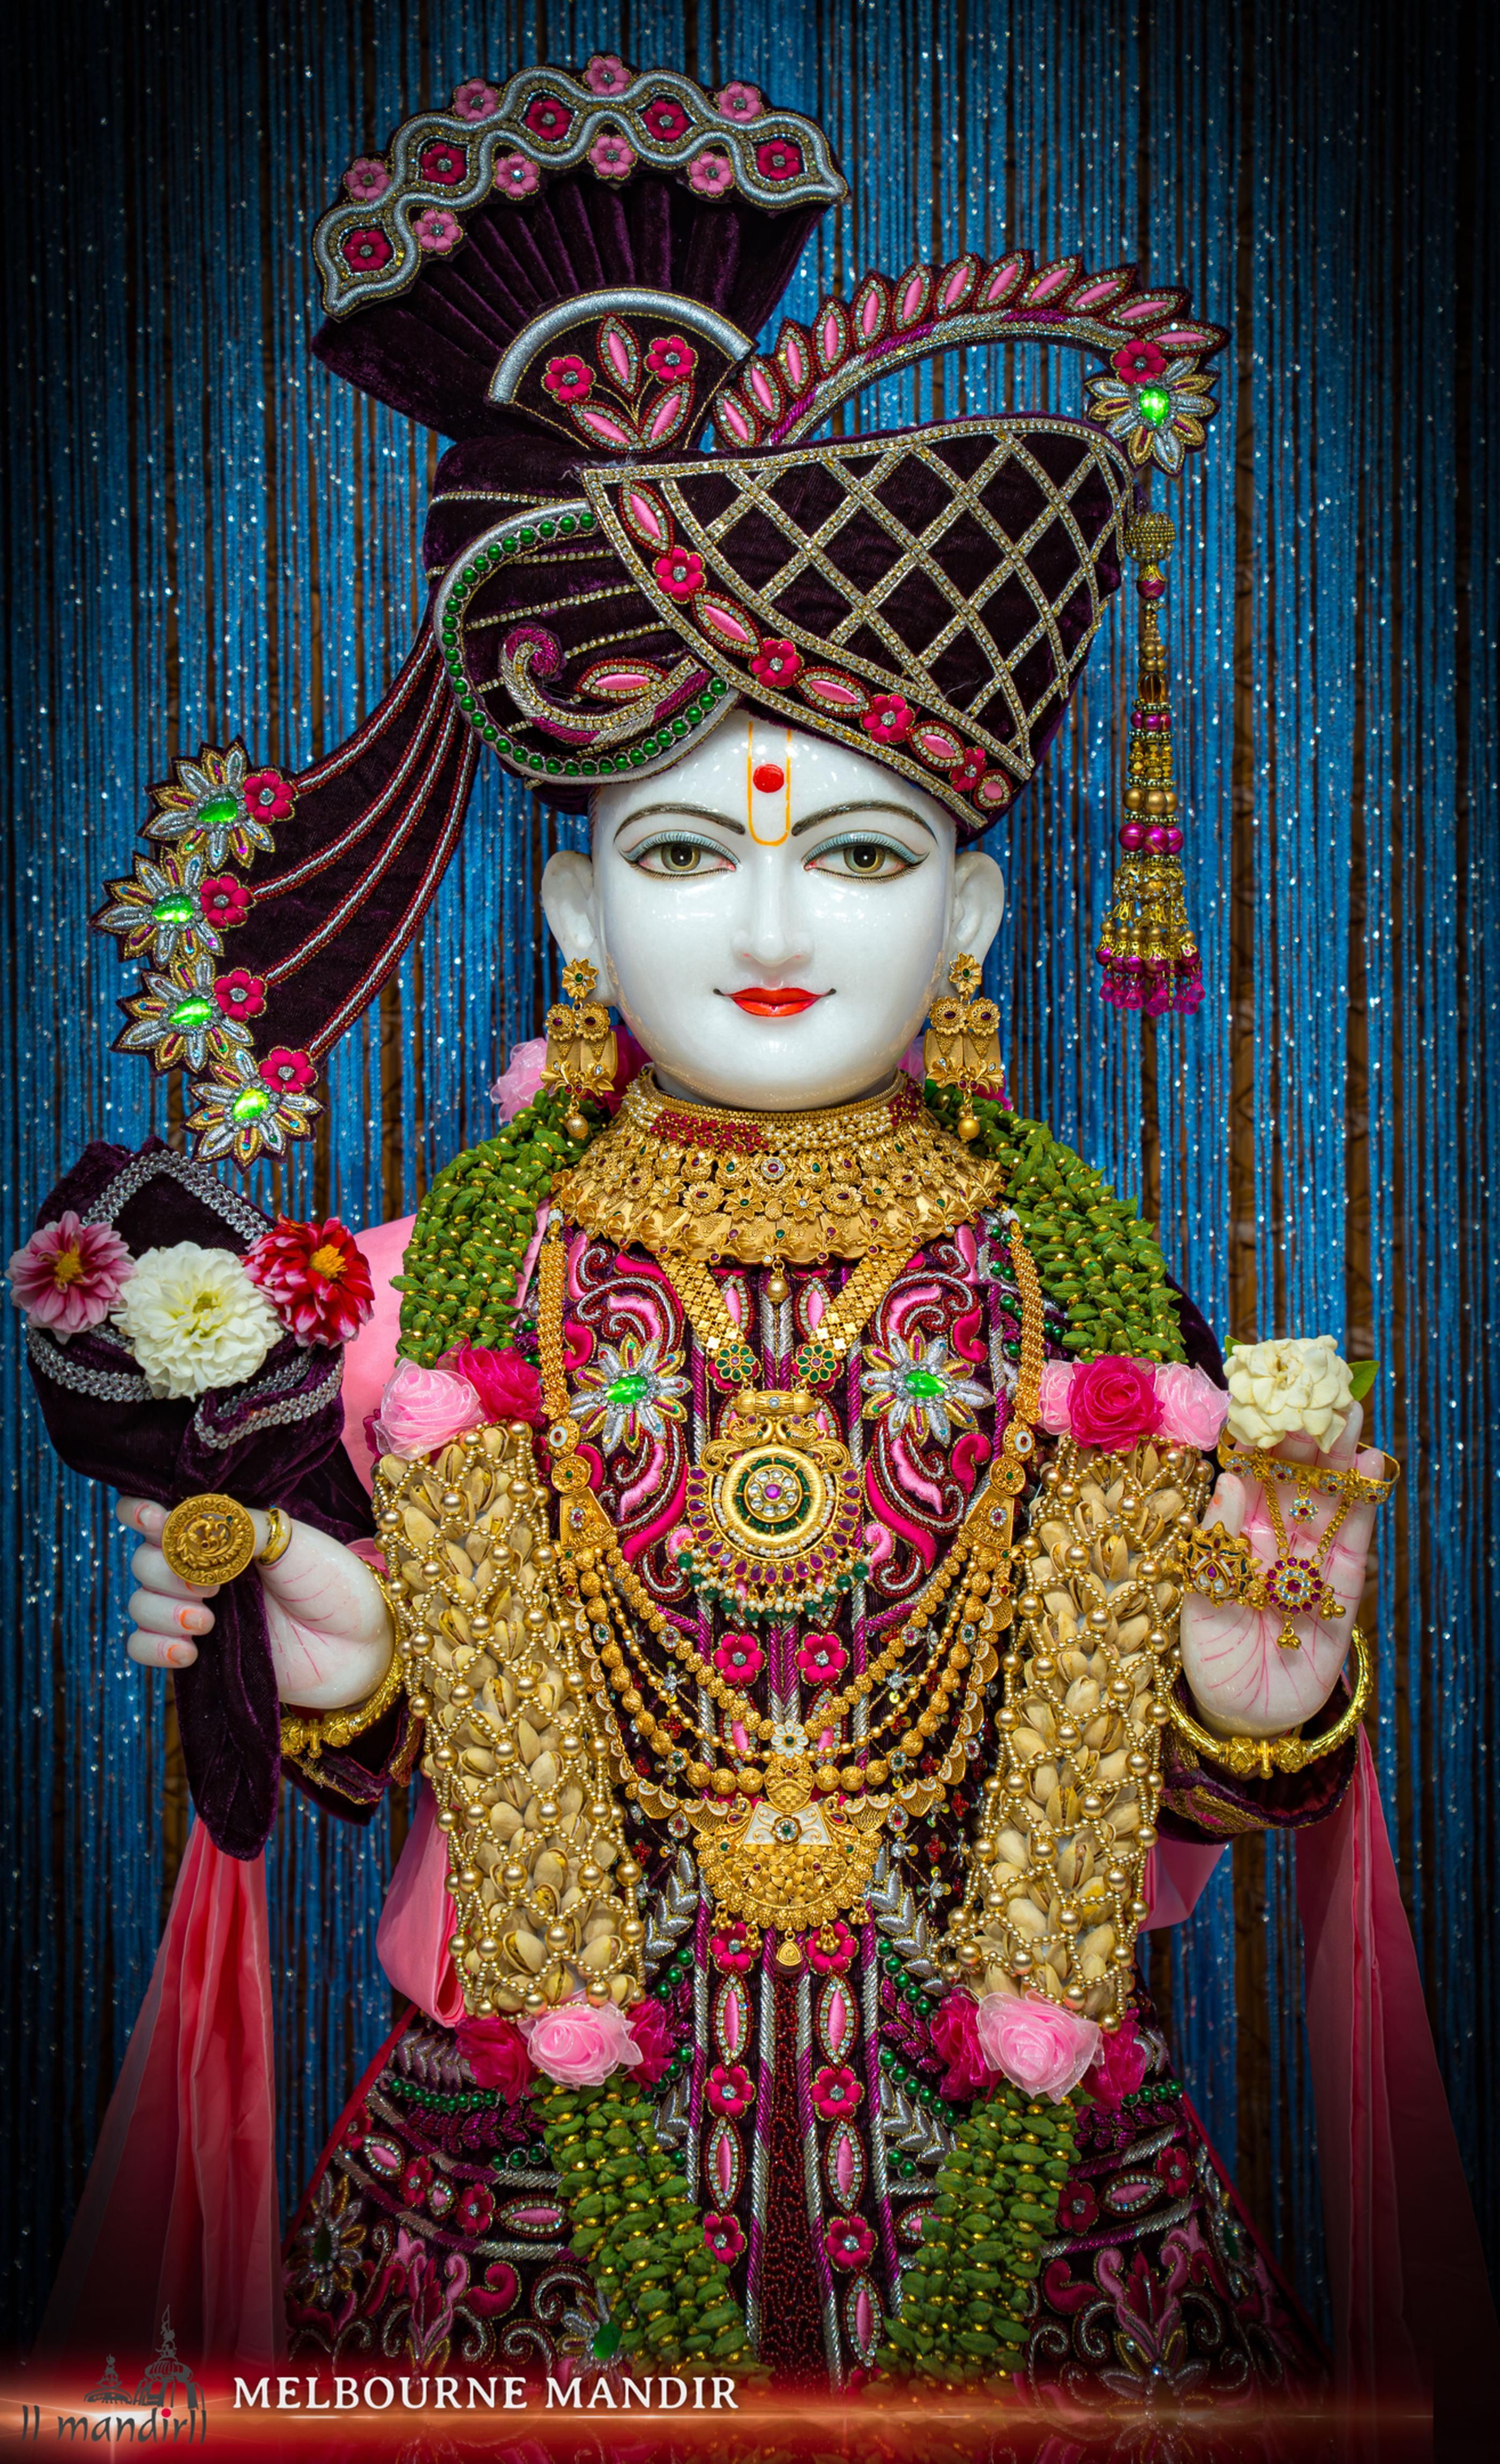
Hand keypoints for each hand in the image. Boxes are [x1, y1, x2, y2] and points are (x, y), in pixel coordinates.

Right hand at [116, 1497, 393, 1711]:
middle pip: (142, 1559)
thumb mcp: (292, 1540)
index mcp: (219, 1530)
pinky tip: (188, 1651)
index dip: (141, 1512)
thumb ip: (242, 1526)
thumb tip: (193, 1516)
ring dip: (162, 1610)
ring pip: (140, 1604)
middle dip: (165, 1569)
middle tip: (212, 1584)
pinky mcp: (198, 1649)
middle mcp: (200, 1566)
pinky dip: (154, 1648)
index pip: (156, 1512)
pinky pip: (143, 1647)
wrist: (358, 1642)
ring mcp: (196, 1608)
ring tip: (205, 1619)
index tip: (158, 1520)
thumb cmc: (330, 1581)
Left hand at [1177, 1402, 1378, 1737]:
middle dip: (1302, 1435)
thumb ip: (1214, 1545)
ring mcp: (1311, 1558)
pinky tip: (1370, 1464)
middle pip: (1292, 1477)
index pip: (1246, 1475)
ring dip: (1338, 1456)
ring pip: (1327, 1498)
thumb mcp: (1198, 1602)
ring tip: (1347, 1411)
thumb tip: (1229, 1481)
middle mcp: (1274, 1538)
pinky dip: (1362, 1502)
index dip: (1254, 1437)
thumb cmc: (1211, 1658)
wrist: (1245, 1714)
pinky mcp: (1344, 1586)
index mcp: (1233, 1535)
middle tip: (1312, 1388)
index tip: (1258, 1394)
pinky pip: (1353, 1538)